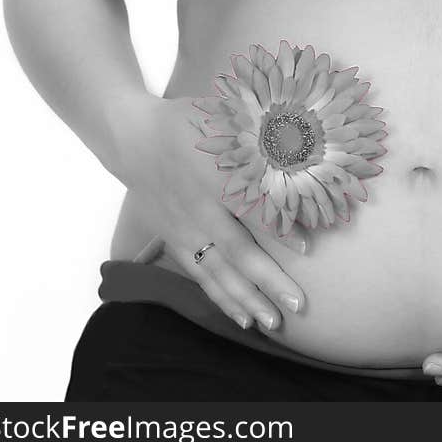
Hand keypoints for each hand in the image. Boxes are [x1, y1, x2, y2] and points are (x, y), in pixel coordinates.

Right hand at [111, 94, 306, 334]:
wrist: (133, 137)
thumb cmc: (190, 121)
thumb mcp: (225, 118)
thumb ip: (261, 133)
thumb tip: (306, 142)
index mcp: (213, 173)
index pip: (250, 206)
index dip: (278, 228)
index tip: (307, 247)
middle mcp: (198, 207)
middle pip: (237, 250)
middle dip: (268, 279)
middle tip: (299, 303)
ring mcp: (184, 228)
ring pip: (218, 271)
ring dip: (247, 299)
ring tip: (275, 323)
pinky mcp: (174, 241)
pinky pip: (201, 275)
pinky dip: (223, 298)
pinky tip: (245, 318)